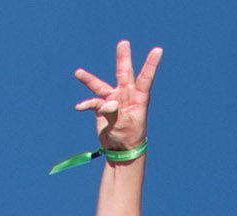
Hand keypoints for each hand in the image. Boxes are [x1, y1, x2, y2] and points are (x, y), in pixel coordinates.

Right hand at [72, 38, 160, 157]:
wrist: (120, 151)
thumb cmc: (127, 139)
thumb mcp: (123, 127)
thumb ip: (115, 113)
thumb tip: (107, 103)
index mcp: (138, 100)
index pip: (145, 79)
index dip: (151, 64)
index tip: (158, 50)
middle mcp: (126, 96)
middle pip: (123, 73)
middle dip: (123, 58)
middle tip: (124, 43)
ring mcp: (113, 100)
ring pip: (100, 86)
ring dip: (89, 80)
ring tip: (78, 73)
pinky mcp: (102, 107)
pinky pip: (93, 102)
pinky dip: (86, 105)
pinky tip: (79, 108)